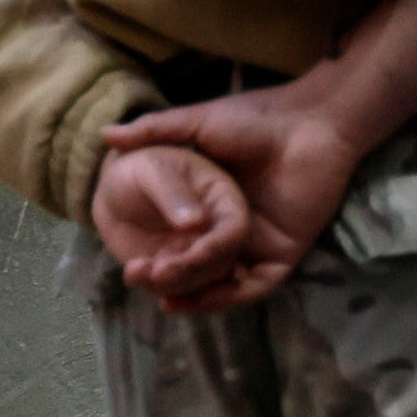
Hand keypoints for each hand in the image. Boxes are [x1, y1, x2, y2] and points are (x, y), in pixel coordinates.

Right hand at [97, 0, 416, 314]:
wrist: (310, 123)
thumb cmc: (255, 119)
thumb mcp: (196, 125)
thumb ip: (154, 130)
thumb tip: (106, 135)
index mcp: (212, 206)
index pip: (180, 243)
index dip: (154, 255)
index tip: (127, 260)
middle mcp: (233, 230)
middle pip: (198, 269)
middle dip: (169, 280)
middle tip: (138, 278)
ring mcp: (260, 242)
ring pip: (225, 283)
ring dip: (195, 295)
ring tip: (163, 297)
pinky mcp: (286, 251)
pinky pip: (258, 285)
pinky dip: (231, 296)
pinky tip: (201, 296)